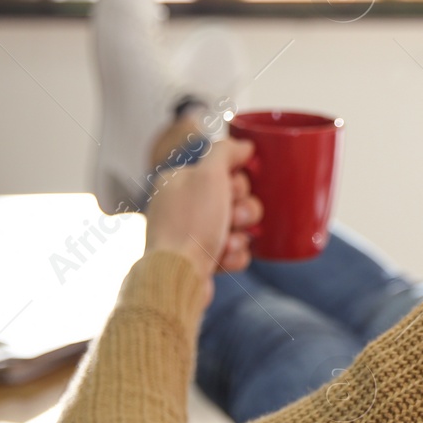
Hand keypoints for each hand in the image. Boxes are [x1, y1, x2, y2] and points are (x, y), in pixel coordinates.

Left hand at [144, 139, 261, 305]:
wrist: (178, 277)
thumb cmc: (190, 224)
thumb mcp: (208, 175)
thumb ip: (226, 152)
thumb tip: (244, 145)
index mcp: (178, 182)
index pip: (222, 171)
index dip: (238, 182)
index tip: (234, 191)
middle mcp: (181, 206)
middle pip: (233, 199)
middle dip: (242, 211)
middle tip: (234, 219)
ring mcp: (190, 234)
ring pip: (236, 226)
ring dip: (240, 235)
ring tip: (227, 244)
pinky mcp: (200, 259)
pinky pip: (232, 250)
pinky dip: (233, 255)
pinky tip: (224, 259)